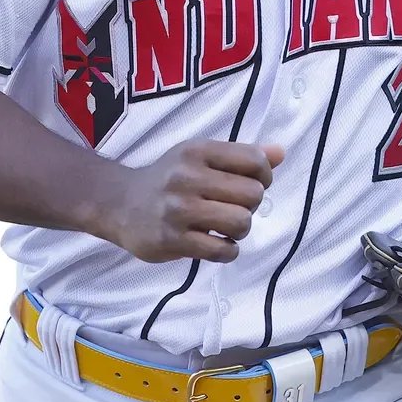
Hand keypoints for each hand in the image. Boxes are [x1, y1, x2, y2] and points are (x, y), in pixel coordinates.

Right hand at [91, 140, 284, 262]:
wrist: (120, 204)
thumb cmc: (169, 178)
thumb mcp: (200, 156)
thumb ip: (241, 155)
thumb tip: (281, 153)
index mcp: (197, 151)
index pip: (254, 160)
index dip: (264, 176)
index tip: (252, 184)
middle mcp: (187, 177)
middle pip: (252, 194)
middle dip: (250, 205)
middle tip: (233, 208)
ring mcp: (178, 210)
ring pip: (240, 222)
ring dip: (240, 230)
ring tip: (226, 228)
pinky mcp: (172, 240)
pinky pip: (221, 251)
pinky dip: (227, 251)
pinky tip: (217, 244)